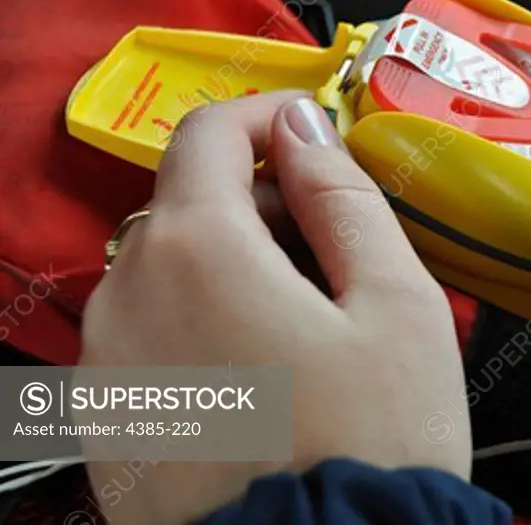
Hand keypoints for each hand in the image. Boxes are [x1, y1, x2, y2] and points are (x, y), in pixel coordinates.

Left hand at [79, 93, 470, 523]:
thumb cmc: (372, 444)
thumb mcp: (394, 304)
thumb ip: (342, 197)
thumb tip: (302, 126)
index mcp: (197, 252)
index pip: (208, 133)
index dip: (267, 115)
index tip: (315, 130)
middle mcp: (126, 296)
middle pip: (188, 199)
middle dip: (262, 197)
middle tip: (341, 242)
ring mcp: (107, 363)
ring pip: (170, 265)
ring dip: (236, 258)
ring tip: (314, 315)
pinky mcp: (110, 417)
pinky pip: (153, 328)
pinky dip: (206, 313)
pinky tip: (270, 365)